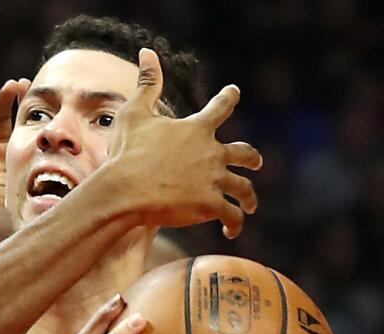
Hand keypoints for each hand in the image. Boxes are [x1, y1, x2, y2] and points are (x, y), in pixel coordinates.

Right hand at [97, 48, 263, 238]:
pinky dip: (235, 223)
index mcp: (197, 129)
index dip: (228, 98)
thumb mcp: (135, 113)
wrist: (126, 190)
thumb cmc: (127, 152)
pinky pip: (231, 215)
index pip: (220, 107)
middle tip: (256, 162)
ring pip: (244, 188)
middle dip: (252, 158)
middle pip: (245, 153)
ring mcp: (213, 180)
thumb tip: (147, 53)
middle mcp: (212, 153)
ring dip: (250, 197)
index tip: (234, 92)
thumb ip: (147, 83)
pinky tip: (232, 231)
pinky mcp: (210, 205)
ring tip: (250, 206)